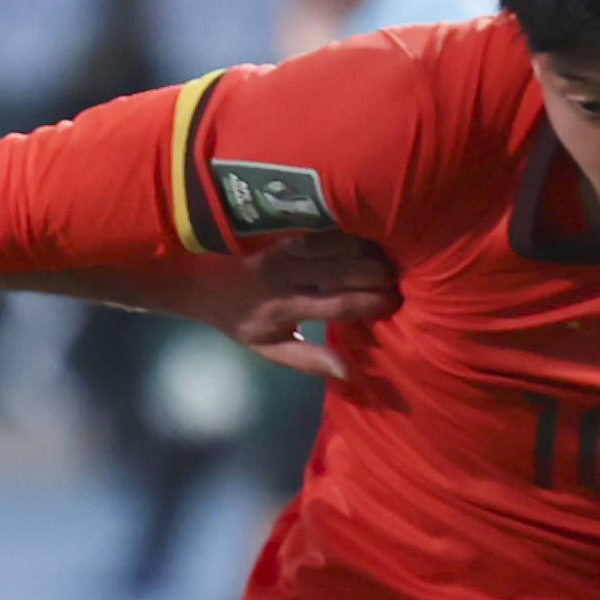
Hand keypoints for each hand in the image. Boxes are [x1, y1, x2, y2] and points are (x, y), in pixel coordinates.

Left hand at [186, 234, 397, 375]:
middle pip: (342, 271)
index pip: (336, 304)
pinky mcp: (285, 230)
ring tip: (394, 258)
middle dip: (377, 274)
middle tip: (402, 279)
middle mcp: (286, 275)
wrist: (197, 278)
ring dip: (369, 250)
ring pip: (337, 244)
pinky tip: (372, 237)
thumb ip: (309, 360)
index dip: (369, 303)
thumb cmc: (239, 318)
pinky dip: (352, 232)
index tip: (395, 303)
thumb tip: (350, 371)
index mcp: (283, 308)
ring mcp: (285, 248)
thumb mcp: (269, 348)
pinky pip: (326, 228)